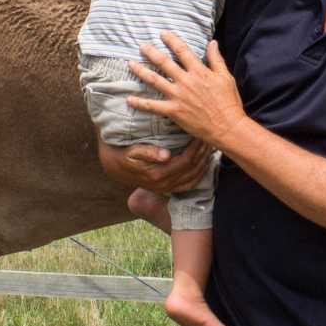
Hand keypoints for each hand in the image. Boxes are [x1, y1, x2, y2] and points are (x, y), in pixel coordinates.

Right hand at [98, 137, 212, 196]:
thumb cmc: (123, 154)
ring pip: (193, 179)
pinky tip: (205, 163)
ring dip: (204, 164)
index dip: (196, 149)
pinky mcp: (167, 188)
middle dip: (203, 155)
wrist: (113, 167)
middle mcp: (164, 184)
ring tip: (211, 150)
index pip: (185, 161)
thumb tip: (165, 155)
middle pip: (192, 170)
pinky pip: (188, 185)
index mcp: (157, 175)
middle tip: (211, 140)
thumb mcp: (131, 151)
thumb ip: (147, 152)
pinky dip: (199, 175)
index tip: (202, 136)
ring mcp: (166, 188)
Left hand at [130, 33, 246, 149]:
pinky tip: (129, 99)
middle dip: (151, 52)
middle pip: (164, 62)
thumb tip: (212, 42)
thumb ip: (216, 59)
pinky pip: (153, 106)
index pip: (182, 50)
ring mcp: (178, 96)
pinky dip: (140, 103)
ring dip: (141, 71)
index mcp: (199, 71)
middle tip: (141, 46)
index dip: (171, 40)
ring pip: (155, 80)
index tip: (163, 34)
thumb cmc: (229, 102)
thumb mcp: (226, 77)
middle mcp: (186, 81)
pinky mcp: (173, 111)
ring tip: (130, 64)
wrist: (227, 126)